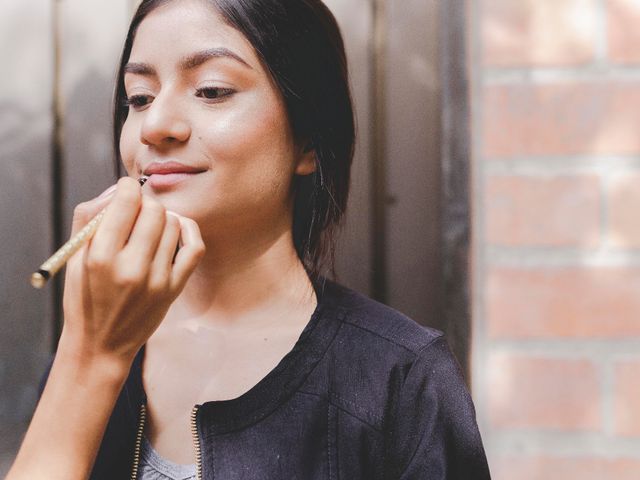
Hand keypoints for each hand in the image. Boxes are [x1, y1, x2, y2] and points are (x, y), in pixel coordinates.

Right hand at [60, 176, 204, 368]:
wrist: (101, 344)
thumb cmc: (84, 295)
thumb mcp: (74, 256)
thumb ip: (90, 216)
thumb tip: (119, 188)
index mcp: (101, 257)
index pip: (127, 202)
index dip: (127, 187)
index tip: (126, 190)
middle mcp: (131, 268)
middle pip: (155, 210)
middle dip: (145, 203)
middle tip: (136, 212)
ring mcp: (157, 280)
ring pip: (174, 224)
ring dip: (163, 218)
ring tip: (149, 228)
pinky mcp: (174, 289)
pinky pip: (194, 247)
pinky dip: (188, 230)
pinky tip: (175, 230)